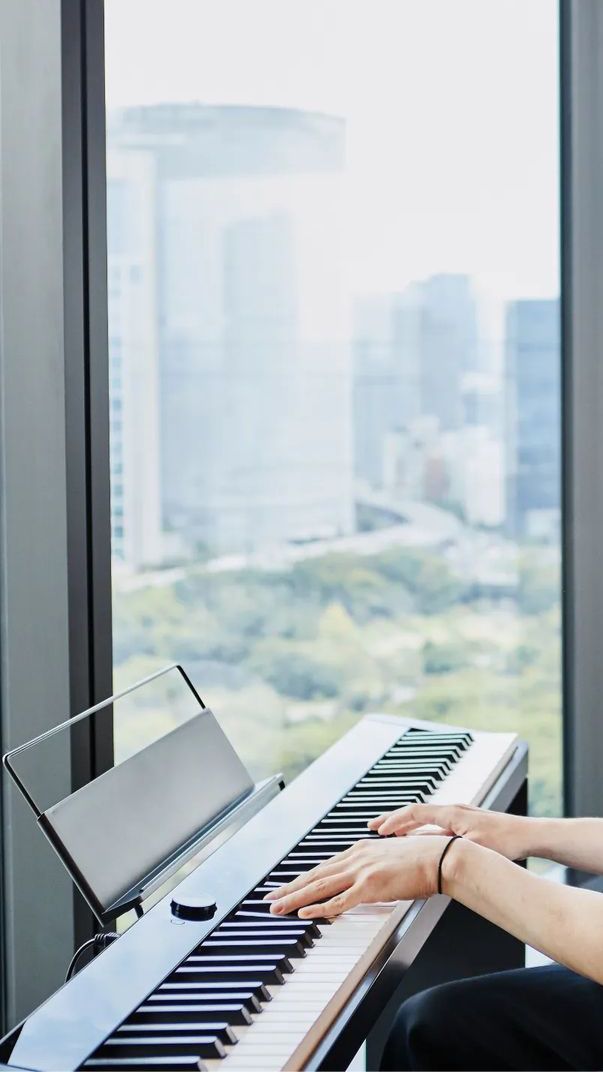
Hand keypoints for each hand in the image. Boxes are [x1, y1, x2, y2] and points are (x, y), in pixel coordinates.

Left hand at [263, 836, 452, 917]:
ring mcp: (362, 871)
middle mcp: (356, 857)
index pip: (324, 867)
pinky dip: (319, 908)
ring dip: (295, 898)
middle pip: (315, 875)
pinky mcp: (371, 886)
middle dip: (290, 888)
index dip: (303, 878)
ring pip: (320, 887)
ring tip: (277, 907)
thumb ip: (374, 866)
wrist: (441, 857)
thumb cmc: (423, 858)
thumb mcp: (392, 857)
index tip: (287, 886)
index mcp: (361, 850)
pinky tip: (304, 913)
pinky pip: (339, 901)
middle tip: (270, 898)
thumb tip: (366, 878)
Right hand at [368, 802, 530, 859]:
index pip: (416, 811)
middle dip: (393, 819)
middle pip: (415, 812)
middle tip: (373, 827)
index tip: (379, 829)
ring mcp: (459, 815)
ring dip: (405, 824)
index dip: (395, 821)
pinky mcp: (464, 823)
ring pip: (424, 817)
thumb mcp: (475, 847)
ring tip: (388, 833)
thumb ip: (451, 848)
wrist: (529, 834)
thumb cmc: (506, 840)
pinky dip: (419, 829)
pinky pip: (434, 824)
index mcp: (452, 813)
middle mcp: (453, 810)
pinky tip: (415, 839)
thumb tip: (428, 853)